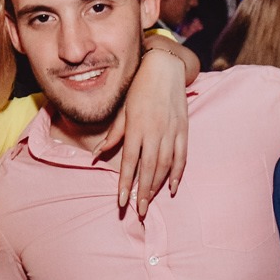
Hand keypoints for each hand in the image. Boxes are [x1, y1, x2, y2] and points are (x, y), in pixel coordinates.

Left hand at [102, 45, 190, 217]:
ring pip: (165, 166)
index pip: (130, 162)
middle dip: (142, 192)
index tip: (121, 201)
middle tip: (138, 212)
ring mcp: (171, 132)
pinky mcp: (183, 130)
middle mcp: (155, 132)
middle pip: (148, 169)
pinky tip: (172, 188)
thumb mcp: (123, 110)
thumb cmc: (139, 89)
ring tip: (150, 202)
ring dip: (157, 186)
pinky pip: (182, 157)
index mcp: (137, 128)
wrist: (165, 68)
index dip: (125, 184)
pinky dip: (177, 174)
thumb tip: (95, 155)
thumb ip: (112, 135)